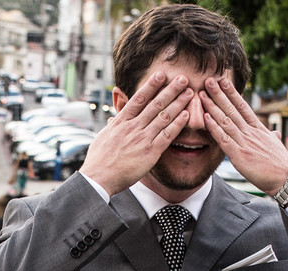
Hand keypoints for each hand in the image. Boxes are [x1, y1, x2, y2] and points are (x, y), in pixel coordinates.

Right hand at [79, 72, 194, 195]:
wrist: (98, 178)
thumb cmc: (98, 160)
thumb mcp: (102, 138)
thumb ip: (112, 127)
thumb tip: (113, 119)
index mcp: (121, 122)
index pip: (138, 99)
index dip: (151, 85)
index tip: (160, 75)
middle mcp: (132, 127)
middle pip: (155, 104)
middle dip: (170, 90)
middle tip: (182, 78)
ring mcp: (142, 139)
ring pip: (163, 117)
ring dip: (178, 103)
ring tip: (189, 92)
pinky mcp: (150, 152)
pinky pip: (167, 135)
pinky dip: (177, 124)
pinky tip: (186, 115)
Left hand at [201, 77, 287, 195]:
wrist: (286, 178)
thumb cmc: (280, 164)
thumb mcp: (276, 146)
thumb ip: (271, 138)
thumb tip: (274, 133)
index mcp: (258, 129)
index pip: (243, 106)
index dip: (232, 93)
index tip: (224, 81)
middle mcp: (251, 132)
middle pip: (232, 109)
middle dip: (219, 94)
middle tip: (208, 80)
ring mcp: (244, 142)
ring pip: (226, 120)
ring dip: (213, 107)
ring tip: (202, 94)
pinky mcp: (239, 155)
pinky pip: (223, 139)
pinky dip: (214, 127)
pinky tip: (205, 117)